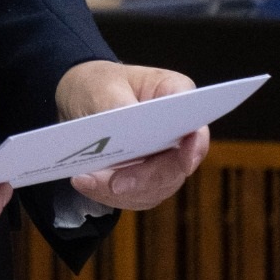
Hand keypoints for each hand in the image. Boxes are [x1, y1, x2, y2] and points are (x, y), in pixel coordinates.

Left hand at [55, 60, 209, 210]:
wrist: (83, 97)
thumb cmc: (100, 84)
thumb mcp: (103, 87)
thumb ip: (118, 106)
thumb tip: (128, 128)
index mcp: (175, 98)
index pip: (196, 124)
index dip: (196, 146)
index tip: (186, 161)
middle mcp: (177, 133)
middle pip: (175, 166)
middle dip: (145, 178)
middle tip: (115, 184)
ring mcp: (164, 160)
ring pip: (155, 188)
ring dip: (120, 191)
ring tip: (85, 180)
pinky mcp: (145, 178)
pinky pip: (134, 196)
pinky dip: (108, 194)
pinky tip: (84, 182)